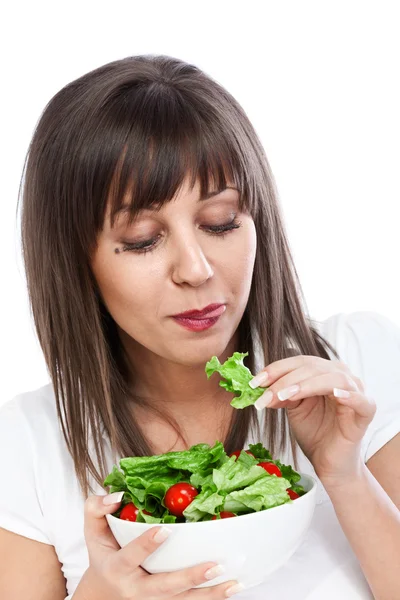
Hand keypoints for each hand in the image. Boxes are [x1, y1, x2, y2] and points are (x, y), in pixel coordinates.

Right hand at [82, 492, 241, 598]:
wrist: (102, 593)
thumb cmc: (103, 554)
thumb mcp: (92, 530)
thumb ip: (97, 508)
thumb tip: (117, 495)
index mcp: (118, 567)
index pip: (131, 556)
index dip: (147, 544)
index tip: (166, 530)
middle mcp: (136, 589)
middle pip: (164, 587)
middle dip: (190, 578)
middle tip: (214, 566)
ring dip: (210, 595)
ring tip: (233, 583)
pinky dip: (212, 599)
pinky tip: (232, 589)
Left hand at [249, 355, 375, 482]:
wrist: (329, 463)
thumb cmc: (314, 433)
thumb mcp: (293, 409)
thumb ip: (281, 393)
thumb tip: (261, 387)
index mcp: (324, 372)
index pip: (299, 362)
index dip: (276, 369)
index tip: (255, 382)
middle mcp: (341, 376)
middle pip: (313, 367)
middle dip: (284, 379)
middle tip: (264, 394)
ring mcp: (356, 392)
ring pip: (332, 378)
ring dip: (305, 384)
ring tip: (284, 396)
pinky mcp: (366, 411)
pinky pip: (360, 399)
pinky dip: (348, 395)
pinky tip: (334, 395)